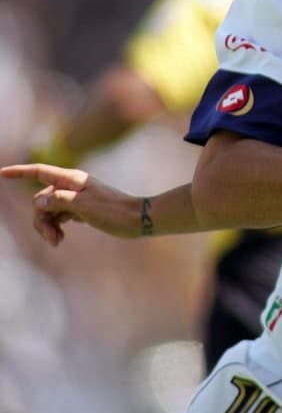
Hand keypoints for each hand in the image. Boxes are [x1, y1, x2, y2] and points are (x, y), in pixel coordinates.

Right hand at [1, 163, 141, 245]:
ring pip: (48, 210)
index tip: (1, 173)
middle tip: (52, 238)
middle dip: (40, 219)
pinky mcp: (80, 210)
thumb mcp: (84, 206)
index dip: (20, 172)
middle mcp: (71, 186)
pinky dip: (55, 227)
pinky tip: (60, 239)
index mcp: (71, 180)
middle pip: (40, 199)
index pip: (40, 172)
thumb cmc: (113, 210)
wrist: (136, 219)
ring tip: (57, 241)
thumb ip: (59, 201)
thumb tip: (38, 201)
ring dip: (47, 226)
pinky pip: (58, 217)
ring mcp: (75, 198)